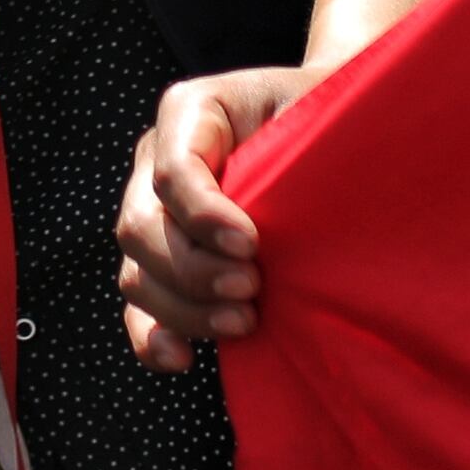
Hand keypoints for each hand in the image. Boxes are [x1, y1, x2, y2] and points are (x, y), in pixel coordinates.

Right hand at [117, 64, 315, 369]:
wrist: (332, 134)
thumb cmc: (329, 122)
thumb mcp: (315, 113)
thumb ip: (295, 143)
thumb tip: (282, 212)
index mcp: (192, 111)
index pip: (173, 169)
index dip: (204, 214)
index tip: (252, 245)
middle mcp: (156, 159)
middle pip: (142, 226)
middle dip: (195, 269)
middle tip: (252, 288)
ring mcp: (152, 211)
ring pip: (137, 272)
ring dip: (185, 307)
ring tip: (244, 320)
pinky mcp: (160, 260)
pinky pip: (138, 306)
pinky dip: (152, 336)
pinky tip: (182, 358)